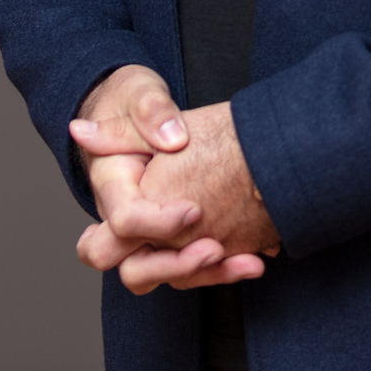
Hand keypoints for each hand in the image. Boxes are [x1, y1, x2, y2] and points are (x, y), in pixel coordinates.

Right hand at [114, 103, 279, 294]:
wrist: (139, 109)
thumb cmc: (136, 100)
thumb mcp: (140, 93)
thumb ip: (152, 112)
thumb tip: (171, 136)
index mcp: (112, 186)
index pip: (125, 222)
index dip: (160, 223)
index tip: (195, 209)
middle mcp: (124, 219)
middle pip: (133, 268)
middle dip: (176, 265)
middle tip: (216, 248)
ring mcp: (147, 233)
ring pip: (165, 277)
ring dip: (207, 275)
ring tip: (250, 262)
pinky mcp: (172, 237)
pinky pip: (191, 268)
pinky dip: (224, 268)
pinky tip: (259, 256)